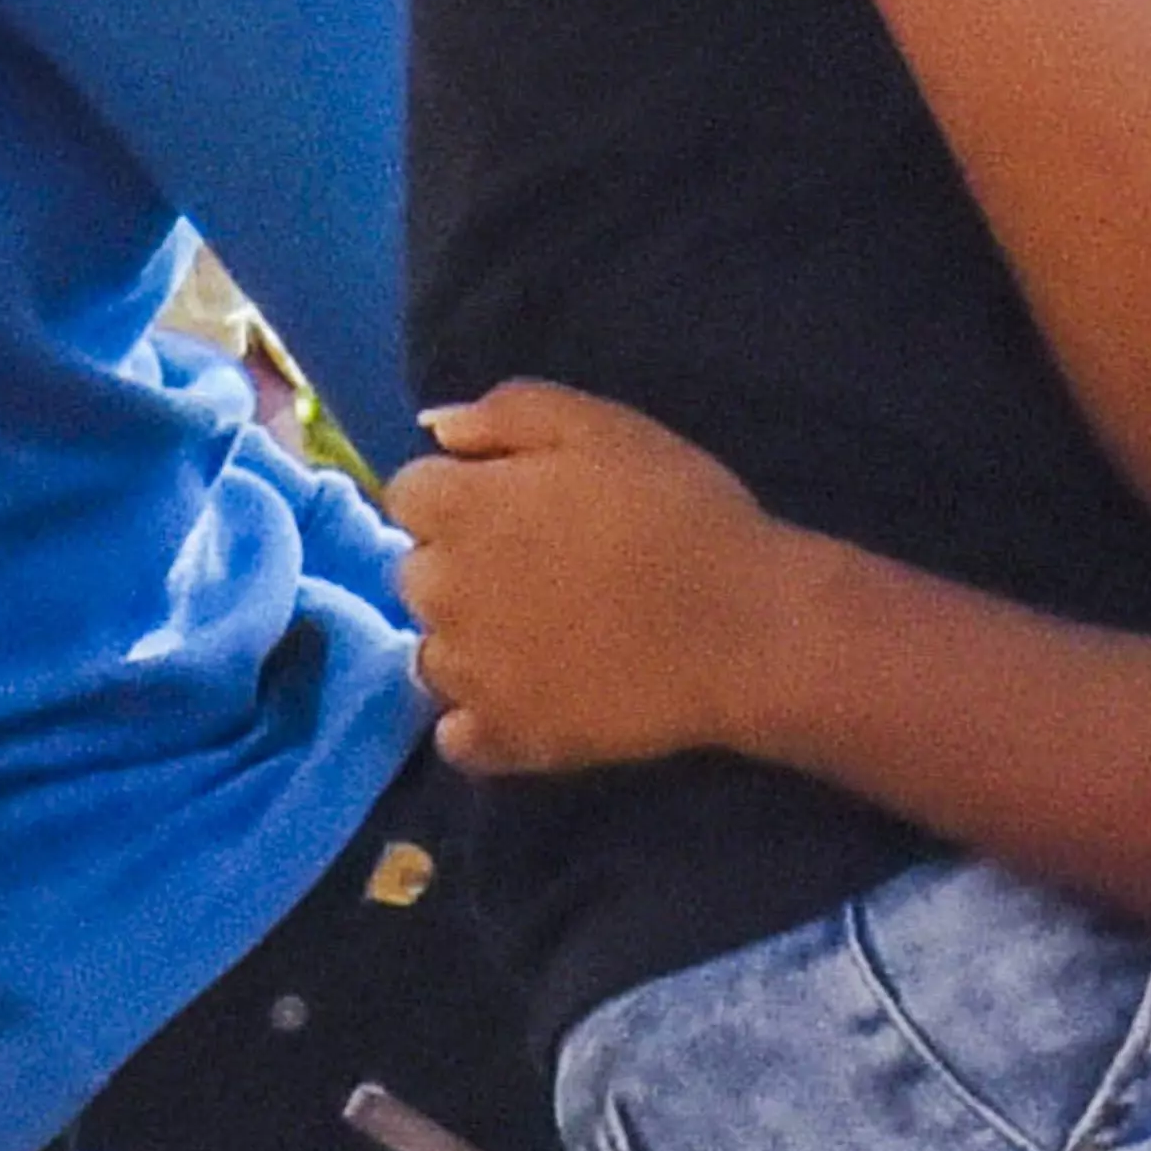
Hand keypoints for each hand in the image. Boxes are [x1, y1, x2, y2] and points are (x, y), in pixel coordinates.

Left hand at [386, 381, 786, 775]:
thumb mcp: (602, 426)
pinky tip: (533, 695)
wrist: (741, 625)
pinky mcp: (503, 738)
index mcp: (459, 509)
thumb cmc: (677, 510)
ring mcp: (467, 675)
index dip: (462, 489)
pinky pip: (457, 735)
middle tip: (542, 562)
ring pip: (433, 652)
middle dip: (461, 561)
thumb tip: (437, 428)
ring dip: (469, 638)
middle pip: (417, 571)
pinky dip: (481, 718)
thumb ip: (507, 412)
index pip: (409, 492)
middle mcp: (440, 593)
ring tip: (546, 631)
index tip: (518, 499)